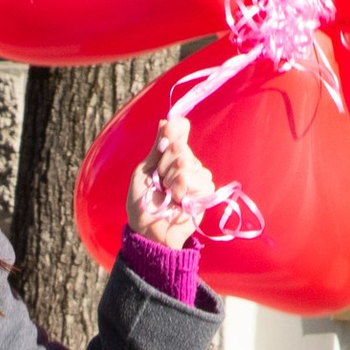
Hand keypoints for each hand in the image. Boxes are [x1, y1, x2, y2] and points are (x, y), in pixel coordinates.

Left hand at [125, 106, 213, 250]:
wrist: (147, 230)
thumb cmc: (143, 203)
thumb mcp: (145, 170)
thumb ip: (158, 146)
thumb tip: (167, 119)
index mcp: (173, 156)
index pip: (178, 130)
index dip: (167, 139)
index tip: (157, 157)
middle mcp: (189, 163)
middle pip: (180, 148)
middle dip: (164, 167)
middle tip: (159, 184)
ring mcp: (199, 178)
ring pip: (188, 164)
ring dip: (172, 181)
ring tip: (168, 195)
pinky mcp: (206, 193)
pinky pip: (197, 179)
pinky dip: (182, 190)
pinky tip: (178, 201)